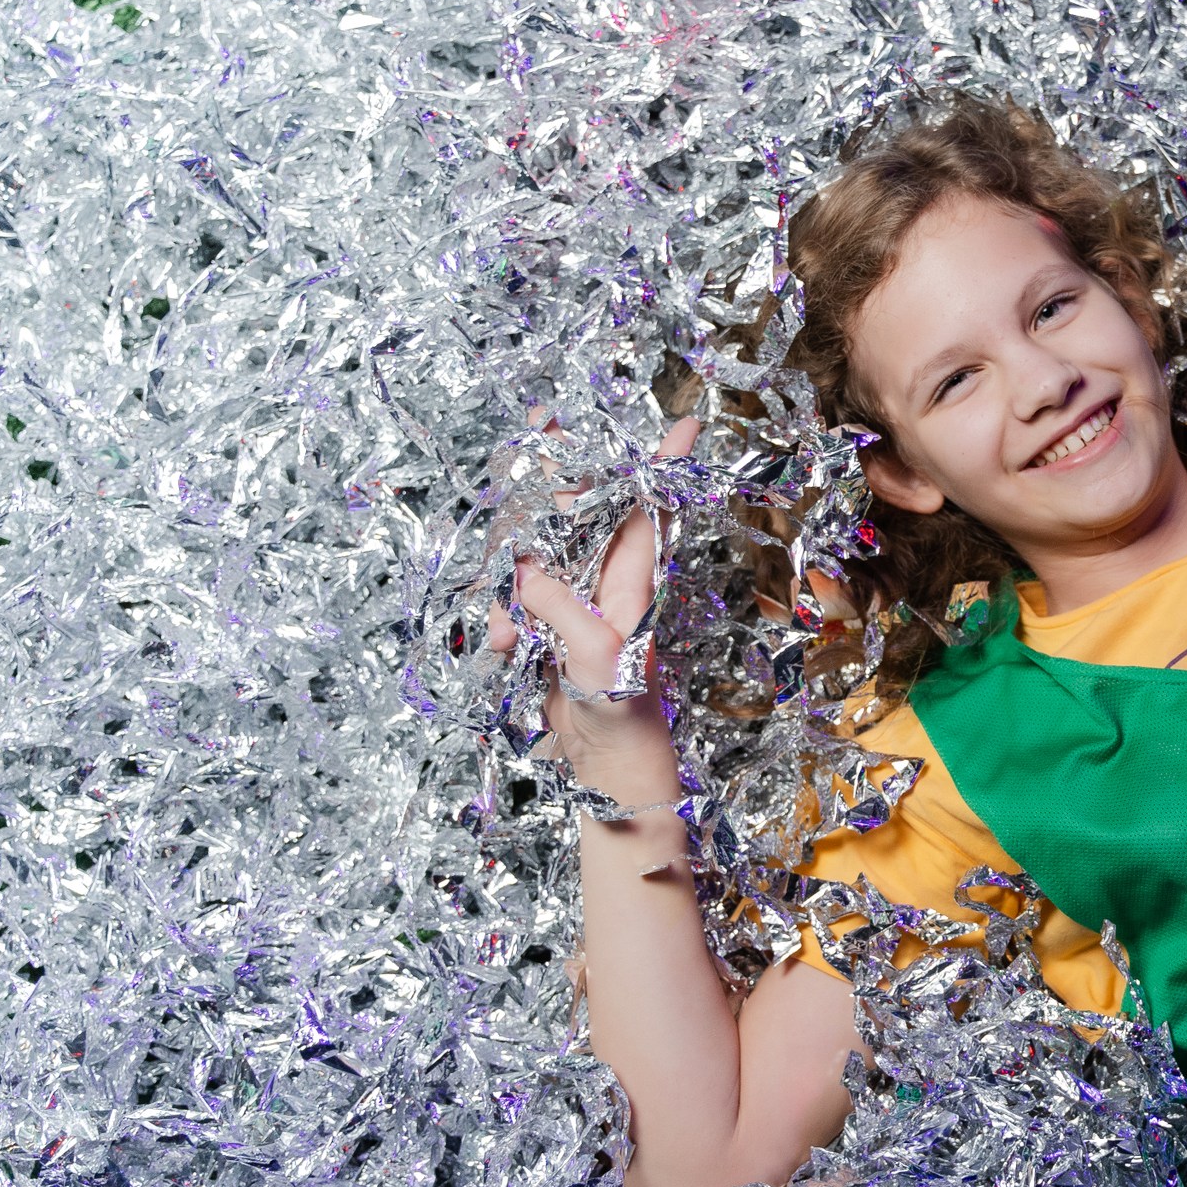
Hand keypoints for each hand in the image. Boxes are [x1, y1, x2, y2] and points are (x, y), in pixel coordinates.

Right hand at [487, 415, 702, 788]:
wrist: (609, 763)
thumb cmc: (622, 714)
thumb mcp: (595, 660)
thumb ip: (559, 610)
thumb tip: (523, 573)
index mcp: (632, 581)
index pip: (650, 510)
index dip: (666, 466)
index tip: (685, 423)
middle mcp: (605, 581)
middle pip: (578, 511)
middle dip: (550, 482)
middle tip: (536, 430)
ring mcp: (574, 600)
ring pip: (532, 554)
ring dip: (509, 586)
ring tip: (511, 639)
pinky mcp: (547, 623)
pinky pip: (513, 598)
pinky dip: (500, 620)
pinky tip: (504, 652)